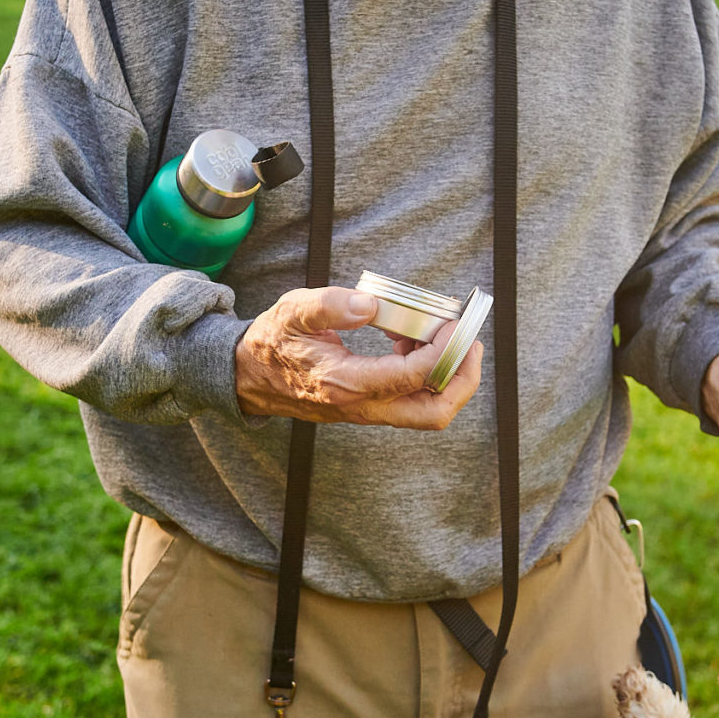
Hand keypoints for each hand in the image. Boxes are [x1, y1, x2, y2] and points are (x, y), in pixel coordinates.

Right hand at [235, 286, 480, 427]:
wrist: (248, 378)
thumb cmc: (272, 342)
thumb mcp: (292, 312)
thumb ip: (329, 305)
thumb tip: (371, 305)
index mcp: (344, 382)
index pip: (411, 376)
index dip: (443, 350)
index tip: (452, 322)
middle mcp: (361, 406)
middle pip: (433, 412)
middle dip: (463, 379)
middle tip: (470, 343)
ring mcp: (367, 411)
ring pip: (427, 412)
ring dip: (447, 376)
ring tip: (440, 335)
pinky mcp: (369, 408)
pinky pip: (411, 401)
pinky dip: (427, 374)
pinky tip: (410, 340)